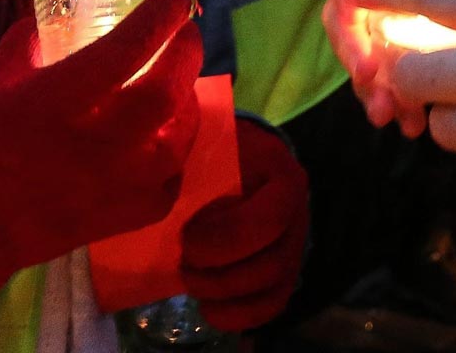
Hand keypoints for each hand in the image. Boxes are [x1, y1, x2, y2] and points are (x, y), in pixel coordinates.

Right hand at [0, 0, 202, 304]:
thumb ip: (34, 39)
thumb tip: (59, 18)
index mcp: (63, 98)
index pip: (130, 45)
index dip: (161, 14)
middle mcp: (99, 140)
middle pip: (166, 90)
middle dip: (186, 50)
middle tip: (185, 31)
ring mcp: (119, 184)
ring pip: (179, 136)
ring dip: (188, 100)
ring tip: (181, 81)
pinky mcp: (126, 217)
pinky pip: (172, 181)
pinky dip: (176, 152)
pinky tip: (166, 136)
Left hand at [179, 118, 308, 329]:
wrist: (239, 155)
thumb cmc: (215, 148)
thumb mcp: (200, 139)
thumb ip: (181, 154)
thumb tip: (158, 178)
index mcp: (281, 175)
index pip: (267, 220)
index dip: (226, 240)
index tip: (186, 238)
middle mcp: (298, 213)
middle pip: (272, 263)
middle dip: (221, 275)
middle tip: (183, 263)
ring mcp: (295, 245)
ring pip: (273, 288)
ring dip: (225, 294)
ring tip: (189, 280)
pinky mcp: (285, 271)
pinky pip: (272, 305)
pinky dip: (239, 315)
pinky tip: (208, 307)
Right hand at [320, 0, 455, 130]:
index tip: (350, 4)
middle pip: (339, 18)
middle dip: (351, 50)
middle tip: (368, 76)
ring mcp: (385, 37)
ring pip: (358, 60)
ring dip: (370, 88)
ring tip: (389, 113)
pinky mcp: (397, 71)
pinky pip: (382, 89)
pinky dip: (393, 105)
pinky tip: (412, 123)